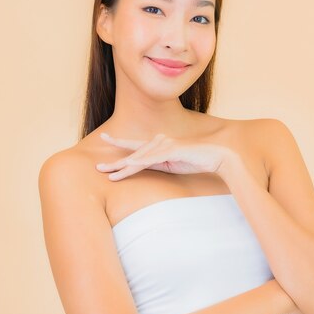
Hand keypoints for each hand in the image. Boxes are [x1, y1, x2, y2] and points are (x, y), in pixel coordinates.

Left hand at [95, 132, 232, 180]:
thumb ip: (157, 164)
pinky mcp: (173, 150)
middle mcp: (160, 141)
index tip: (104, 138)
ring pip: (141, 157)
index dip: (118, 143)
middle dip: (115, 162)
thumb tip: (142, 167)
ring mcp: (166, 144)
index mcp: (159, 144)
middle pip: (134, 154)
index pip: (135, 146)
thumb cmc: (196, 160)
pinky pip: (154, 158)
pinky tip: (131, 166)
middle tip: (98, 167)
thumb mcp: (172, 165)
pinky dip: (141, 163)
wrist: (216, 156)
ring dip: (125, 167)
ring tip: (111, 174)